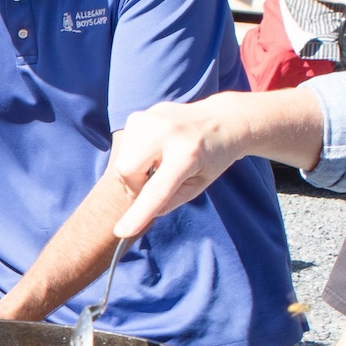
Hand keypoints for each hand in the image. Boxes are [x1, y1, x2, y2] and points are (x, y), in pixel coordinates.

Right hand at [108, 99, 243, 238]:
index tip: (121, 231)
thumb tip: (140, 213)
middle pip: (126, 171)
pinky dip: (135, 155)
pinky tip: (155, 149)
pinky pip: (125, 146)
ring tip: (158, 163)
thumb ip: (170, 201)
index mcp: (187, 154)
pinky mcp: (142, 115)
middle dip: (135, 185)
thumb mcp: (200, 184)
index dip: (139, 213)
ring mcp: (151, 119)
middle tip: (154, 184)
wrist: (224, 119)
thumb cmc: (214, 156)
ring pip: (122, 160)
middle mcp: (166, 132)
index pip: (157, 189)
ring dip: (135, 170)